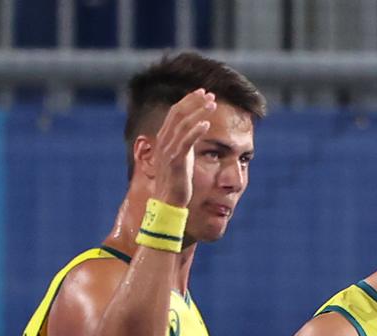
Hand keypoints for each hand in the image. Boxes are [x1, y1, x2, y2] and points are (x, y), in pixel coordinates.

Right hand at [147, 88, 216, 208]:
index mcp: (164, 138)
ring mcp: (168, 150)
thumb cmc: (177, 180)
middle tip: (210, 94)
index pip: (175, 112)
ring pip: (183, 124)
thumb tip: (196, 129)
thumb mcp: (180, 156)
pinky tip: (206, 124)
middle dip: (194, 101)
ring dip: (199, 112)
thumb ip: (184, 141)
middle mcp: (164, 141)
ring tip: (212, 104)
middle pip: (178, 113)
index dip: (189, 100)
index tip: (203, 93)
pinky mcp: (175, 161)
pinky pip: (186, 142)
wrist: (168, 200)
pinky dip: (196, 131)